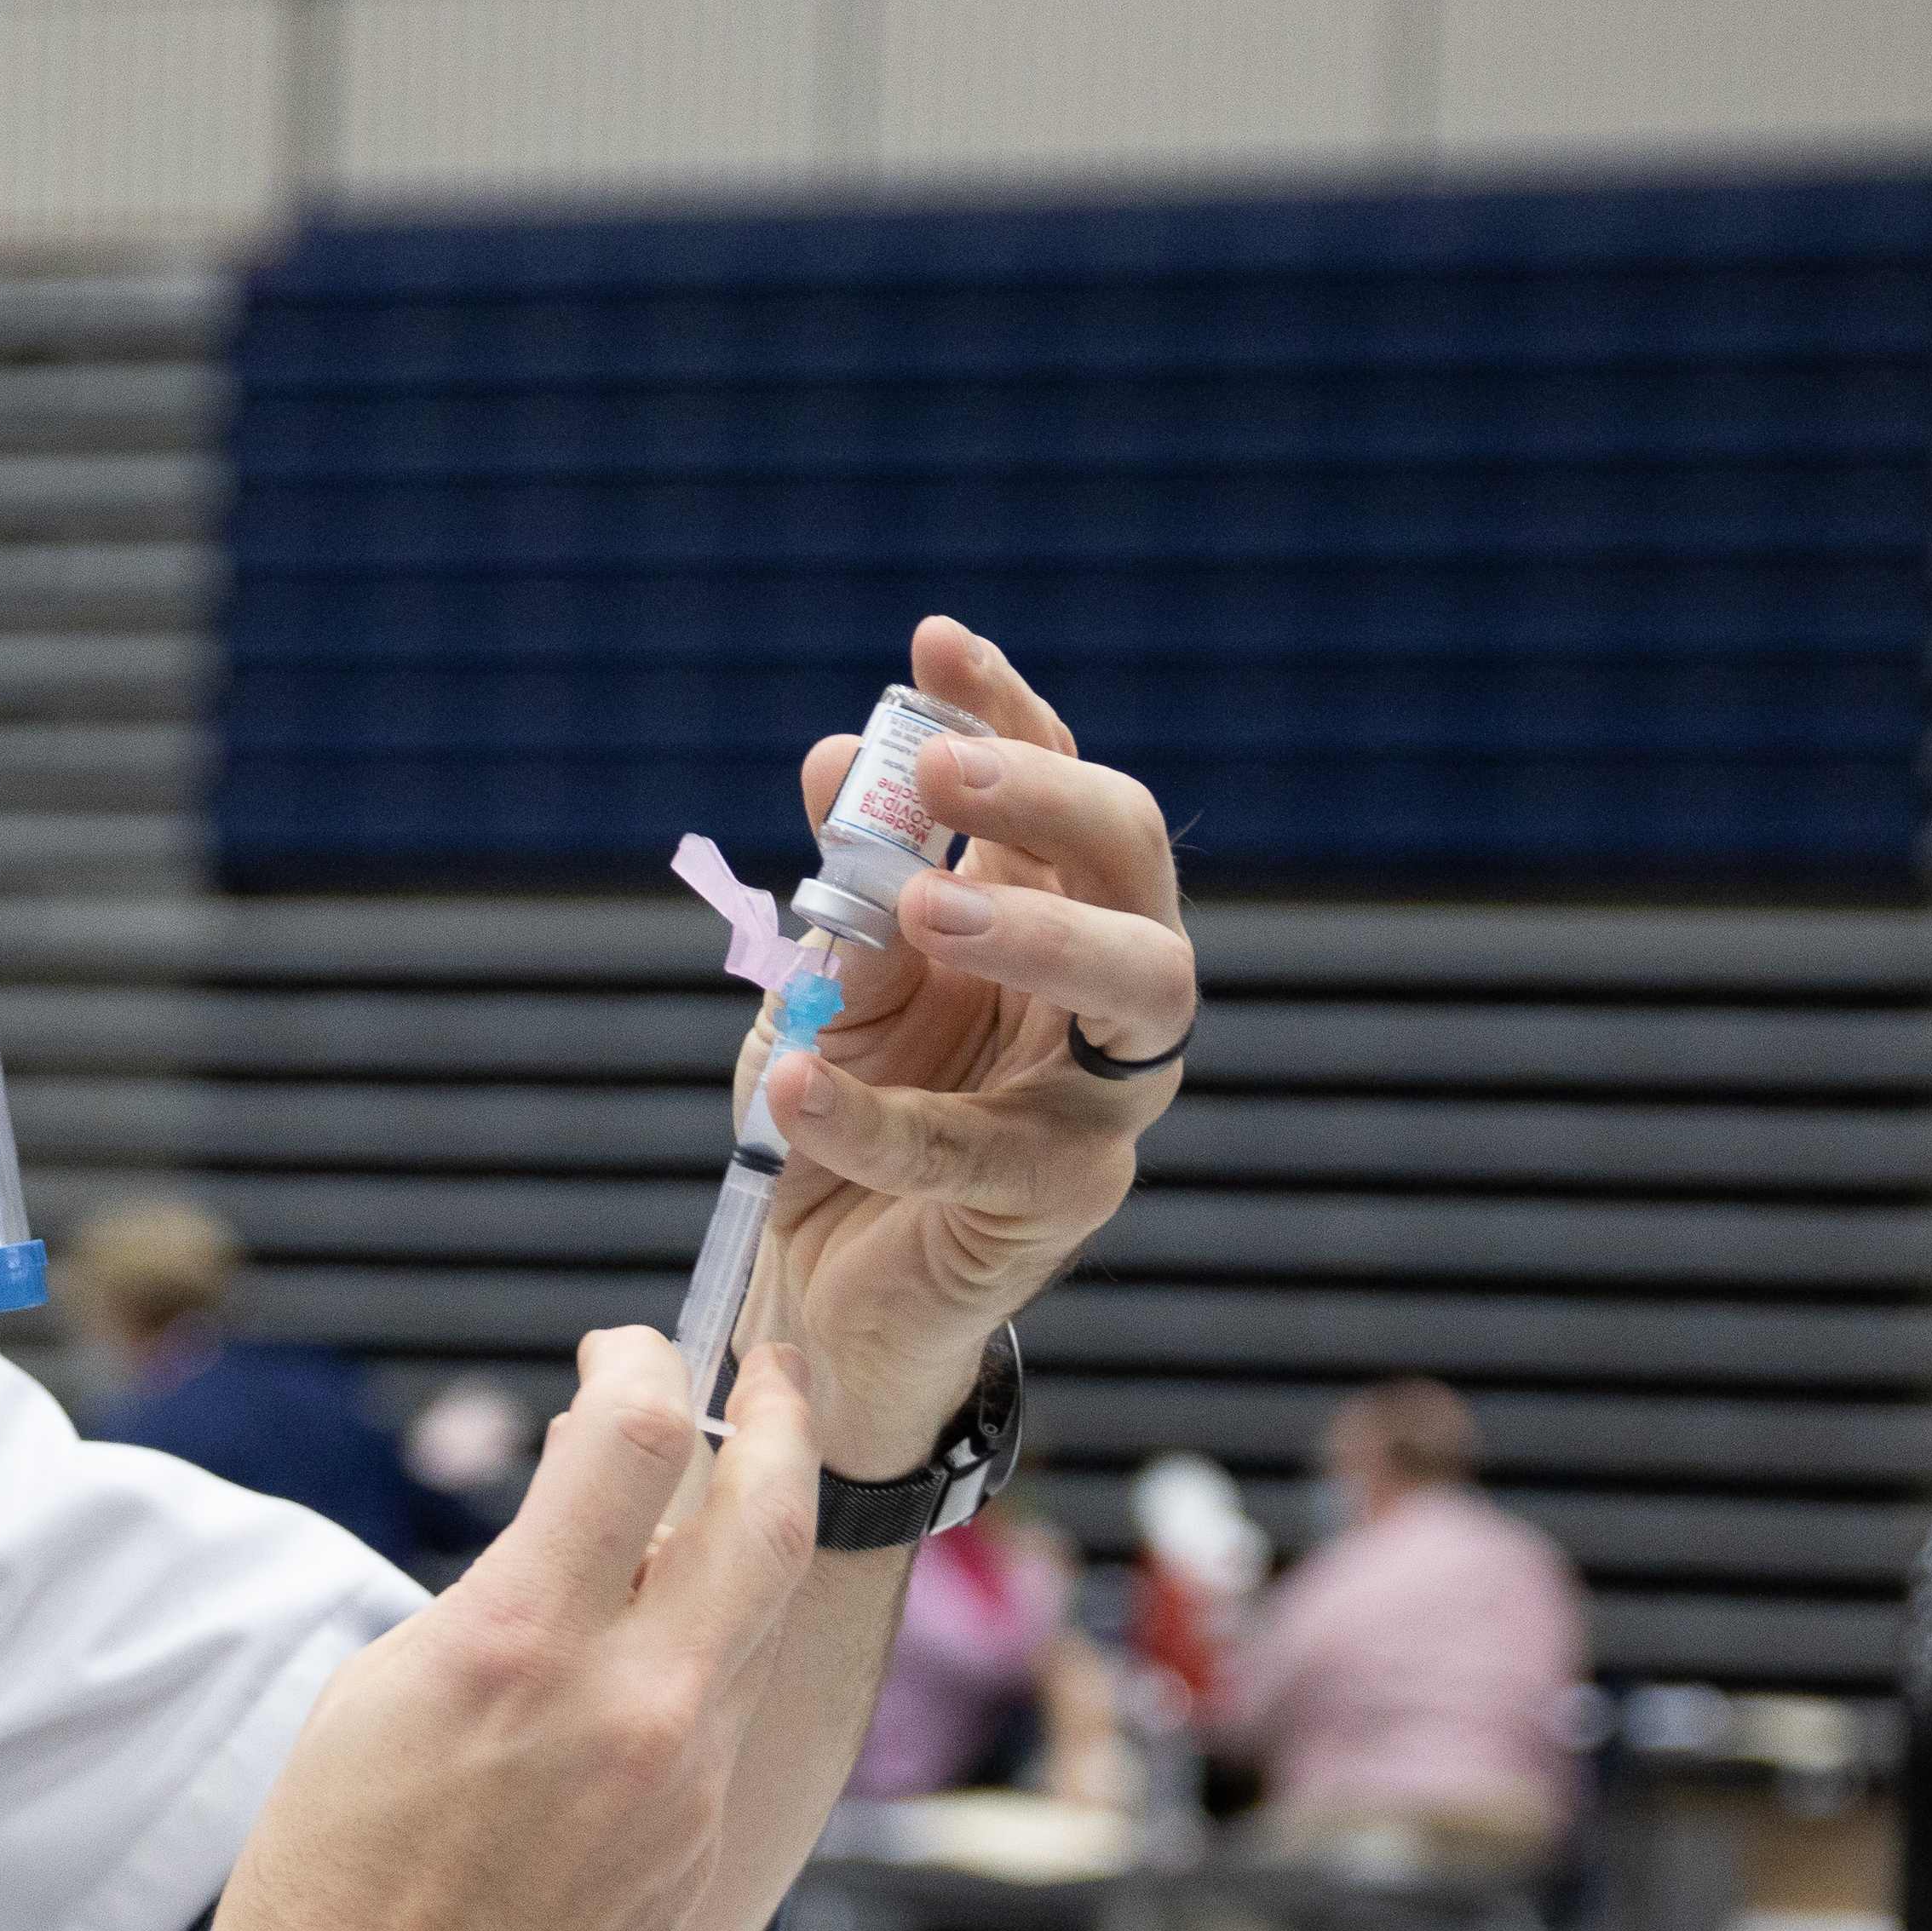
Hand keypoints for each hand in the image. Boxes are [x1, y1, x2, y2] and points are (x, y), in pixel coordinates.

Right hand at [150, 1323, 821, 1930]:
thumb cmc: (321, 1893)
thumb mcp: (378, 1694)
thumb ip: (502, 1594)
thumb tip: (584, 1522)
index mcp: (517, 1649)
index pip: (634, 1434)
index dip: (642, 1358)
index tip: (626, 1346)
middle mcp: (628, 1712)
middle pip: (765, 1514)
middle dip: (779, 1417)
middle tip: (772, 1369)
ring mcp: (682, 1790)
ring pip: (758, 1619)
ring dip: (749, 1535)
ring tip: (721, 1489)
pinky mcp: (696, 1854)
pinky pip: (724, 1719)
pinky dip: (703, 1654)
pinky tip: (651, 1650)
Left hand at [749, 615, 1194, 1472]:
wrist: (814, 1287)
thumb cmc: (834, 1118)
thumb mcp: (819, 991)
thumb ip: (837, 895)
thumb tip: (827, 765)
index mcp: (1040, 911)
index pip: (1052, 780)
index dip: (1004, 707)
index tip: (933, 643)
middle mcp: (1097, 990)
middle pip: (1134, 860)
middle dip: (1048, 798)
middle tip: (940, 769)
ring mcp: (1099, 1096)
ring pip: (1139, 986)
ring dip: (1037, 930)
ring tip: (921, 908)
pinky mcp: (1062, 1199)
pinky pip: (977, 1149)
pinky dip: (876, 1114)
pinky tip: (792, 1082)